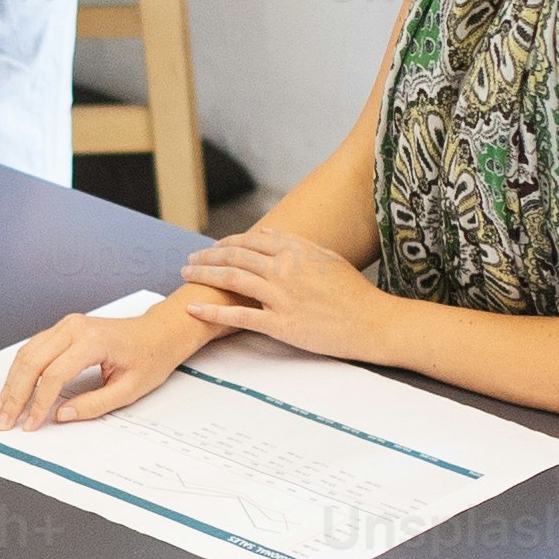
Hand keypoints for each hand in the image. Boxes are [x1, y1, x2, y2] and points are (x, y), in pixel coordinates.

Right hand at [0, 300, 212, 428]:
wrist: (158, 333)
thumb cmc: (150, 357)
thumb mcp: (129, 389)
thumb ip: (94, 404)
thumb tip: (61, 415)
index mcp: (92, 341)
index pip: (54, 374)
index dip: (39, 403)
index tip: (31, 424)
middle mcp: (74, 328)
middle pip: (32, 362)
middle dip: (15, 395)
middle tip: (5, 421)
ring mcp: (66, 326)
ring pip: (27, 354)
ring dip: (12, 383)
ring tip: (2, 409)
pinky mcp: (63, 329)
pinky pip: (33, 349)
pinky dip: (20, 371)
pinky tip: (13, 389)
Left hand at [177, 228, 398, 363]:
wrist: (372, 322)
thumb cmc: (353, 292)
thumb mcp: (327, 258)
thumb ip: (295, 245)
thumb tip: (267, 234)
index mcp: (297, 251)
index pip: (250, 241)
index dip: (226, 243)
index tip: (212, 248)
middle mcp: (286, 269)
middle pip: (236, 256)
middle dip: (207, 256)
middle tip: (189, 260)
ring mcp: (282, 296)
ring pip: (233, 279)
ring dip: (204, 275)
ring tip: (185, 275)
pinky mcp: (281, 324)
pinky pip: (240, 315)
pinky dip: (213, 311)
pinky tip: (194, 308)